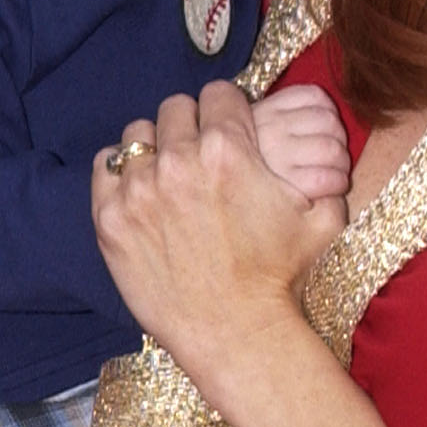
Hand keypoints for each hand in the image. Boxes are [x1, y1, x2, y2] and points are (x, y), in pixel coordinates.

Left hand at [92, 84, 344, 408]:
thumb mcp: (321, 218)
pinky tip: (140, 191)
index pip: (218, 93)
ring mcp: (139, 190)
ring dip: (154, 147)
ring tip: (168, 174)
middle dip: (191, 125)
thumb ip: (320, 170)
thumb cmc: (279, 278)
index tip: (228, 128)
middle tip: (199, 154)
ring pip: (137, 134)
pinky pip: (105, 166)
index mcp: (230, 150)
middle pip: (175, 108)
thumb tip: (321, 144)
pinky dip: (120, 172)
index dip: (228, 109)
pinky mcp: (110, 218)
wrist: (235, 333)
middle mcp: (179, 161)